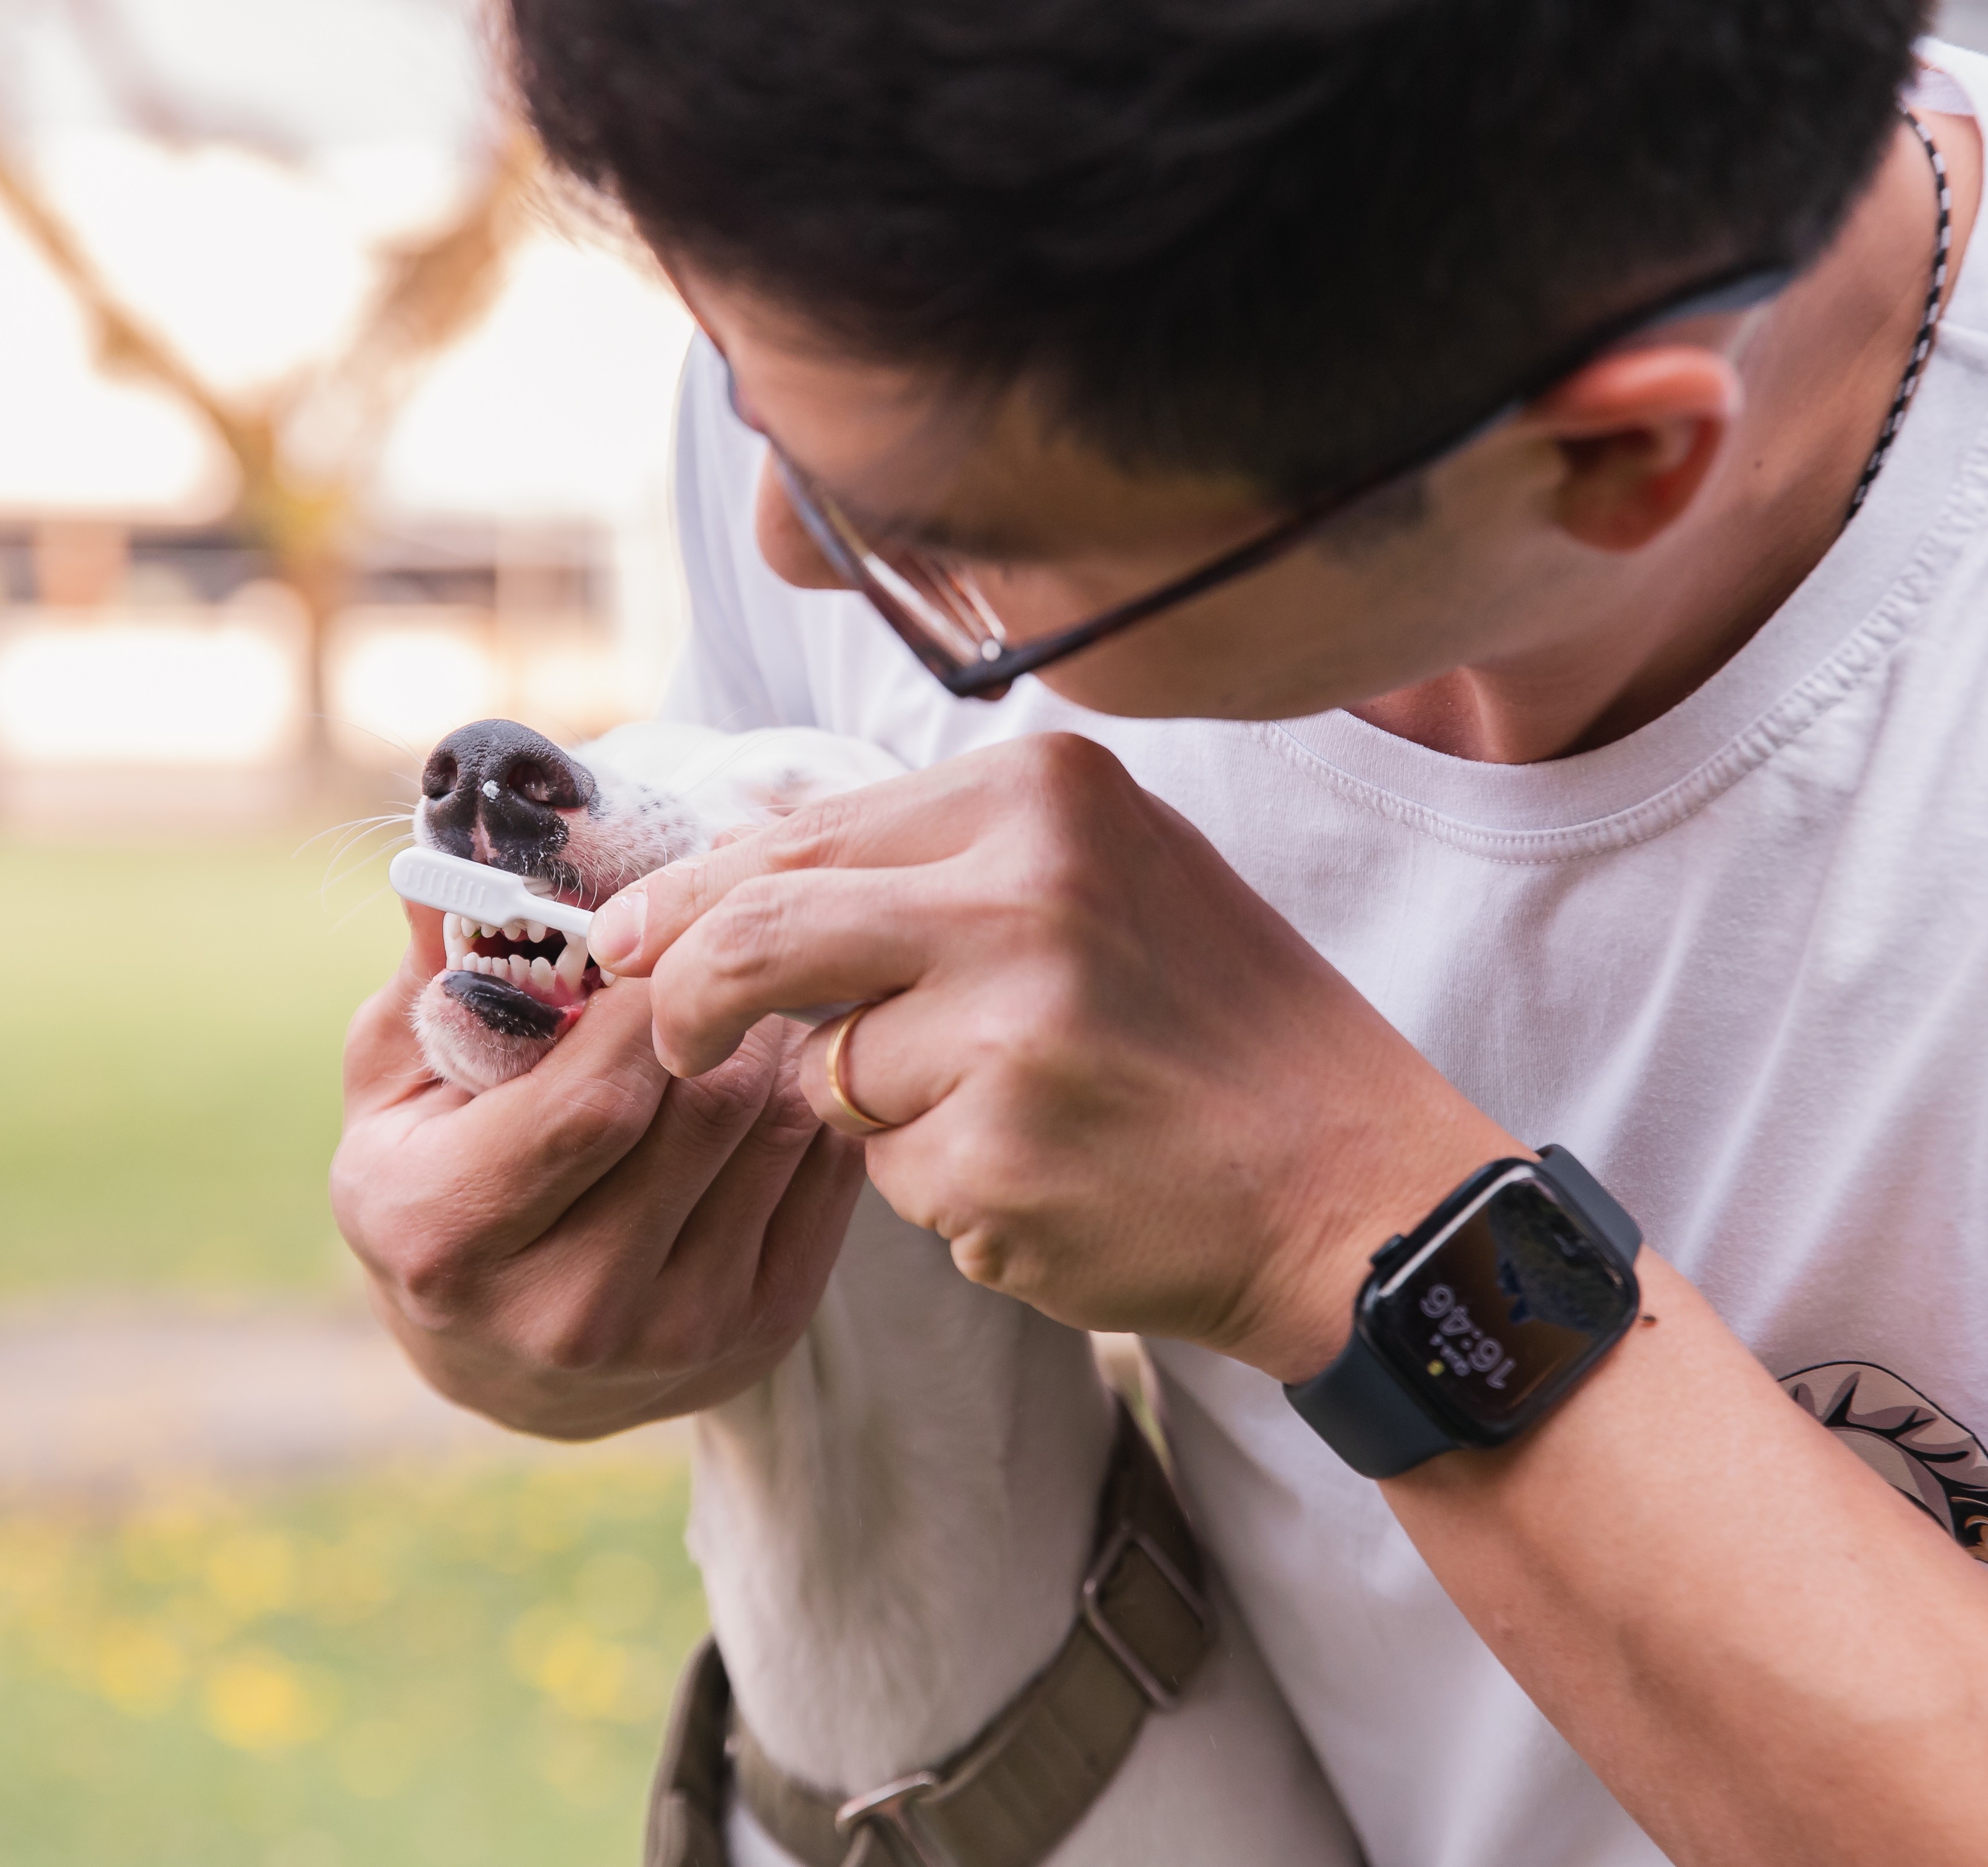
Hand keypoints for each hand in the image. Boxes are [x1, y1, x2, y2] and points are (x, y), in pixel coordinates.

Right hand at [330, 897, 864, 1438]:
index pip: (593, 1100)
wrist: (498, 1358)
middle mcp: (560, 1311)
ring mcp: (672, 1337)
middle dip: (717, 1005)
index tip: (653, 934)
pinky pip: (822, 1174)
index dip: (644, 996)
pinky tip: (770, 1066)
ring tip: (738, 1001)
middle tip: (712, 949)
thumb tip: (459, 835)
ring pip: (774, 1130)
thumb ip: (434, 967)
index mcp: (443, 1233)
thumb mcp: (394, 1079)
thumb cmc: (435, 1178)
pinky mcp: (759, 1336)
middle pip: (704, 1108)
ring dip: (771, 1040)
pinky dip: (809, 1098)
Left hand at [584, 731, 1515, 1377]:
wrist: (1360, 1189)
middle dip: (687, 996)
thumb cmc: (1223, 1033)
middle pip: (762, 935)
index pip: (801, 834)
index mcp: (1047, 794)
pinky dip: (951, 1193)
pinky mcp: (1000, 1156)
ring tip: (1038, 1112)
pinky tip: (1063, 1179)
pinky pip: (896, 1177)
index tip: (627, 939)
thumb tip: (732, 880)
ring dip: (893, 1114)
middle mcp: (1025, 888)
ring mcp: (1011, 1027)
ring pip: (834, 1075)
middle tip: (672, 1037)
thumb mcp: (1104, 881)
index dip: (689, 897)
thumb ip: (936, 867)